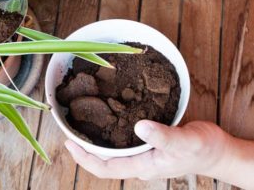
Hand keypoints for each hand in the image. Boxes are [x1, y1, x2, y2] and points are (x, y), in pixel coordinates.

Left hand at [65, 121, 229, 179]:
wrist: (216, 150)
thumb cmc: (202, 149)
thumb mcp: (184, 141)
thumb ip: (163, 136)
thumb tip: (139, 127)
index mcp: (143, 165)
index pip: (105, 168)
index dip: (84, 158)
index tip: (68, 144)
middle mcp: (139, 161)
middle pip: (104, 160)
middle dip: (85, 149)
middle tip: (70, 130)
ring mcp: (143, 153)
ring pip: (113, 150)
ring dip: (96, 140)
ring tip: (84, 123)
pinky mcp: (149, 143)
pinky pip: (124, 140)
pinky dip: (112, 132)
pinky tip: (110, 117)